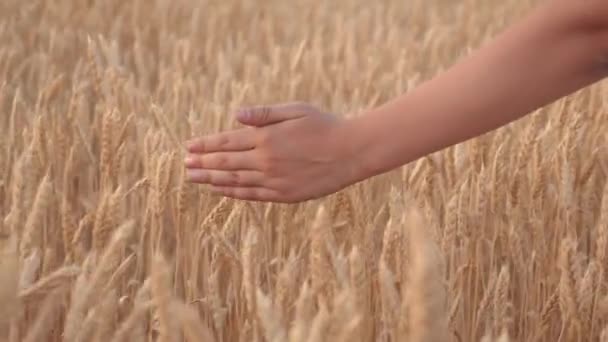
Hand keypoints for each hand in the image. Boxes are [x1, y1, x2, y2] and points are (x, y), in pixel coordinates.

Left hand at [184, 102, 361, 202]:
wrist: (351, 152)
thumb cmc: (325, 125)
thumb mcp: (295, 110)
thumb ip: (264, 114)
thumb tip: (235, 115)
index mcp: (267, 138)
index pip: (226, 143)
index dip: (205, 145)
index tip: (188, 147)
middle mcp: (266, 161)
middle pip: (225, 164)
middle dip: (202, 164)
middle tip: (184, 165)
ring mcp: (274, 181)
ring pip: (234, 182)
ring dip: (211, 180)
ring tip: (193, 178)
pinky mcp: (284, 195)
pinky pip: (252, 195)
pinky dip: (233, 193)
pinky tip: (219, 191)